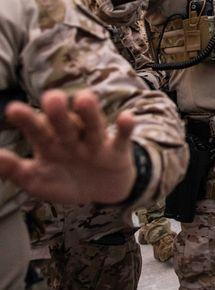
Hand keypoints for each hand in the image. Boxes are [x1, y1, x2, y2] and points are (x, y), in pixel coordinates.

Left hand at [0, 90, 136, 204]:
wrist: (103, 191)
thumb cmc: (66, 181)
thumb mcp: (36, 180)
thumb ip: (14, 170)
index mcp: (50, 144)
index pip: (37, 130)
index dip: (27, 120)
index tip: (13, 109)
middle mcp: (72, 139)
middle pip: (64, 124)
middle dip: (58, 113)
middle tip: (51, 97)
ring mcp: (95, 144)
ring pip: (93, 127)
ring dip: (90, 114)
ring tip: (85, 99)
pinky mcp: (117, 151)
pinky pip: (122, 138)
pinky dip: (125, 129)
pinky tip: (126, 118)